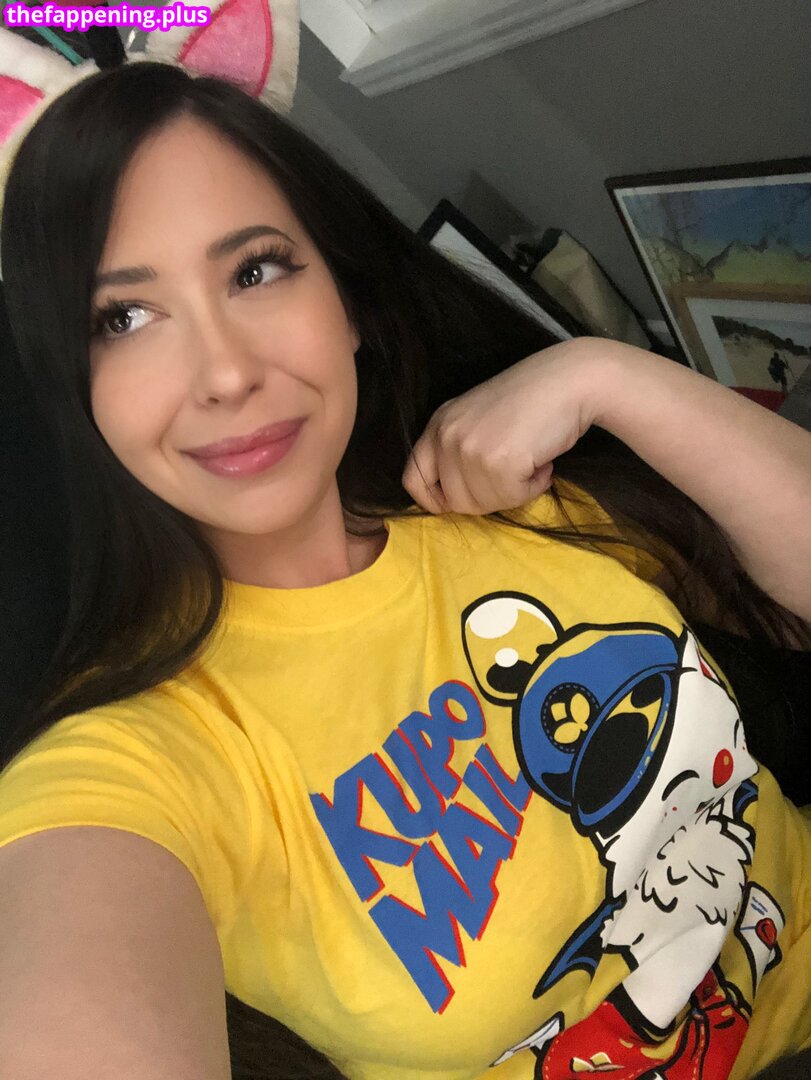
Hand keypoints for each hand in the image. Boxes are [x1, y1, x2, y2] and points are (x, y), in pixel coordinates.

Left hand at [402, 339, 604, 514]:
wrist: (569, 380)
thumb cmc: (531, 400)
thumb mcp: (476, 420)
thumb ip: (457, 451)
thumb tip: (451, 500)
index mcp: (437, 425)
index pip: (413, 479)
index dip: (435, 500)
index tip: (463, 500)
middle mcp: (447, 436)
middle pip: (454, 501)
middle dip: (488, 497)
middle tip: (513, 472)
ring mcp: (470, 449)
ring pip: (484, 504)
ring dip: (514, 491)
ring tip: (530, 461)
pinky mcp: (498, 462)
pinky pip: (513, 498)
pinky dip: (534, 487)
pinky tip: (542, 462)